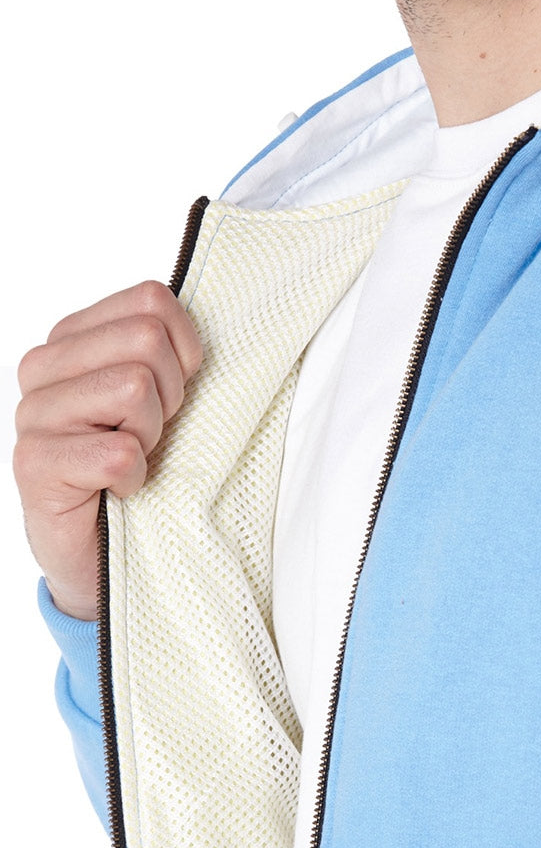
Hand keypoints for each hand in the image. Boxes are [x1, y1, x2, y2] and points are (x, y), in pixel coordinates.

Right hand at [13, 281, 202, 620]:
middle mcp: (43, 366)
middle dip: (168, 394)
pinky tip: (115, 488)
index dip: (183, 352)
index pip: (151, 301)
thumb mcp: (159, 393)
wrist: (100, 546)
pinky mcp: (34, 463)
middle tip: (147, 432)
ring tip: (129, 457)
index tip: (169, 394)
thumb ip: (166, 346)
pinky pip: (119, 451)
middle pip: (147, 338)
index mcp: (73, 336)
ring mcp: (32, 413)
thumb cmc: (132, 461)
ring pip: (134, 387)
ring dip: (149, 436)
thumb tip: (202, 309)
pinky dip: (133, 476)